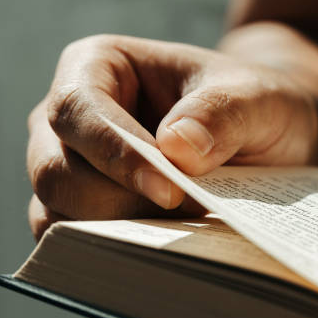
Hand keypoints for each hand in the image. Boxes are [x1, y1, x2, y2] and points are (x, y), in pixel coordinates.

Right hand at [27, 34, 317, 239]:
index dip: (116, 155)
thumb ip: (222, 113)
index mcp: (98, 66)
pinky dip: (114, 251)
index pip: (78, 111)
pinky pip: (76, 240)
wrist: (261, 133)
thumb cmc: (248, 104)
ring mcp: (74, 166)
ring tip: (183, 230)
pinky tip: (164, 250)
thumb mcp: (255, 98)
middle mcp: (74, 119)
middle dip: (117, 203)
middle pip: (56, 170)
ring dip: (118, 232)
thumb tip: (176, 149)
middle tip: (188, 214)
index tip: (170, 192)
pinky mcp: (87, 208)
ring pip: (59, 211)